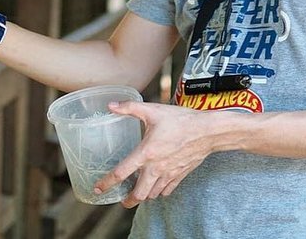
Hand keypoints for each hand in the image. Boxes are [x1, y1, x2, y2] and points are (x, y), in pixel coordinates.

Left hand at [93, 100, 213, 208]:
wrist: (208, 131)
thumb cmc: (181, 120)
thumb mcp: (153, 111)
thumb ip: (130, 108)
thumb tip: (111, 105)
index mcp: (146, 153)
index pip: (122, 173)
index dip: (107, 182)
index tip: (98, 189)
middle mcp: (156, 168)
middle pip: (139, 194)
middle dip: (128, 200)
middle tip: (121, 200)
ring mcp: (169, 174)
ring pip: (153, 194)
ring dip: (144, 196)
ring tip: (137, 194)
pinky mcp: (180, 175)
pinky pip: (167, 190)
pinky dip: (160, 192)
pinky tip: (156, 188)